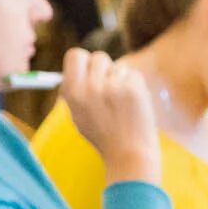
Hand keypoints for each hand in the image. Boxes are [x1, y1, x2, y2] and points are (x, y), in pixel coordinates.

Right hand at [60, 47, 158, 184]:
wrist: (128, 154)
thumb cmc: (103, 136)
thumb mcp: (78, 115)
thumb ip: (76, 90)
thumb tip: (74, 68)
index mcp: (73, 93)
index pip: (75, 55)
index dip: (83, 61)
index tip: (89, 70)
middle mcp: (90, 87)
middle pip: (98, 56)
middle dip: (104, 69)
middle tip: (109, 88)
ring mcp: (112, 87)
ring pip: (117, 67)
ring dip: (120, 79)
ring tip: (121, 103)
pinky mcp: (132, 88)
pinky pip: (132, 74)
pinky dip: (134, 86)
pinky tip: (133, 105)